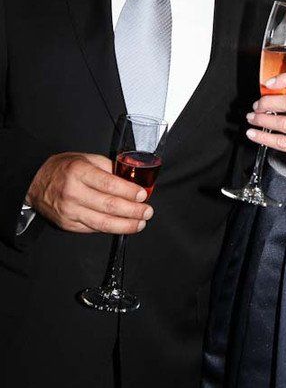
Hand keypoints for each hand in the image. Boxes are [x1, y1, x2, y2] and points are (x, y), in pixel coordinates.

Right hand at [26, 152, 152, 233]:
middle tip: (147, 212)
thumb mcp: (86, 158)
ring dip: (125, 225)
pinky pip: (93, 229)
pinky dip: (110, 228)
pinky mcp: (67, 225)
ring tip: (140, 223)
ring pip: (102, 223)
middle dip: (132, 211)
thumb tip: (132, 179)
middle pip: (108, 206)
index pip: (109, 185)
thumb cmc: (64, 168)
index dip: (129, 192)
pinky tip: (122, 226)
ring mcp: (69, 212)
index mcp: (79, 172)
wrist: (36, 182)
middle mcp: (73, 193)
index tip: (143, 195)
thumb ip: (109, 168)